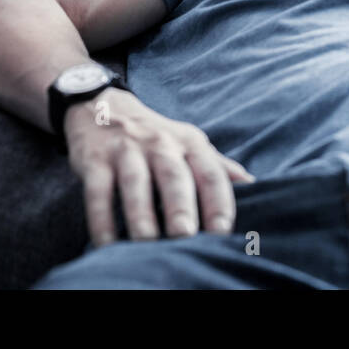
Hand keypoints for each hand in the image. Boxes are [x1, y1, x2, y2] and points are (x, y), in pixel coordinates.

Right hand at [64, 87, 256, 245]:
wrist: (104, 105)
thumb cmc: (156, 135)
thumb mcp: (190, 143)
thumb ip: (217, 166)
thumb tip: (253, 184)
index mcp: (191, 143)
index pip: (210, 173)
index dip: (219, 201)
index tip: (223, 231)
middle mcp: (161, 144)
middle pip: (174, 176)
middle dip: (181, 206)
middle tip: (186, 236)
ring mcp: (127, 150)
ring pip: (135, 182)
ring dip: (141, 214)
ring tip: (147, 242)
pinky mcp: (94, 159)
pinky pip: (98, 190)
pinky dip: (101, 218)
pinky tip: (107, 243)